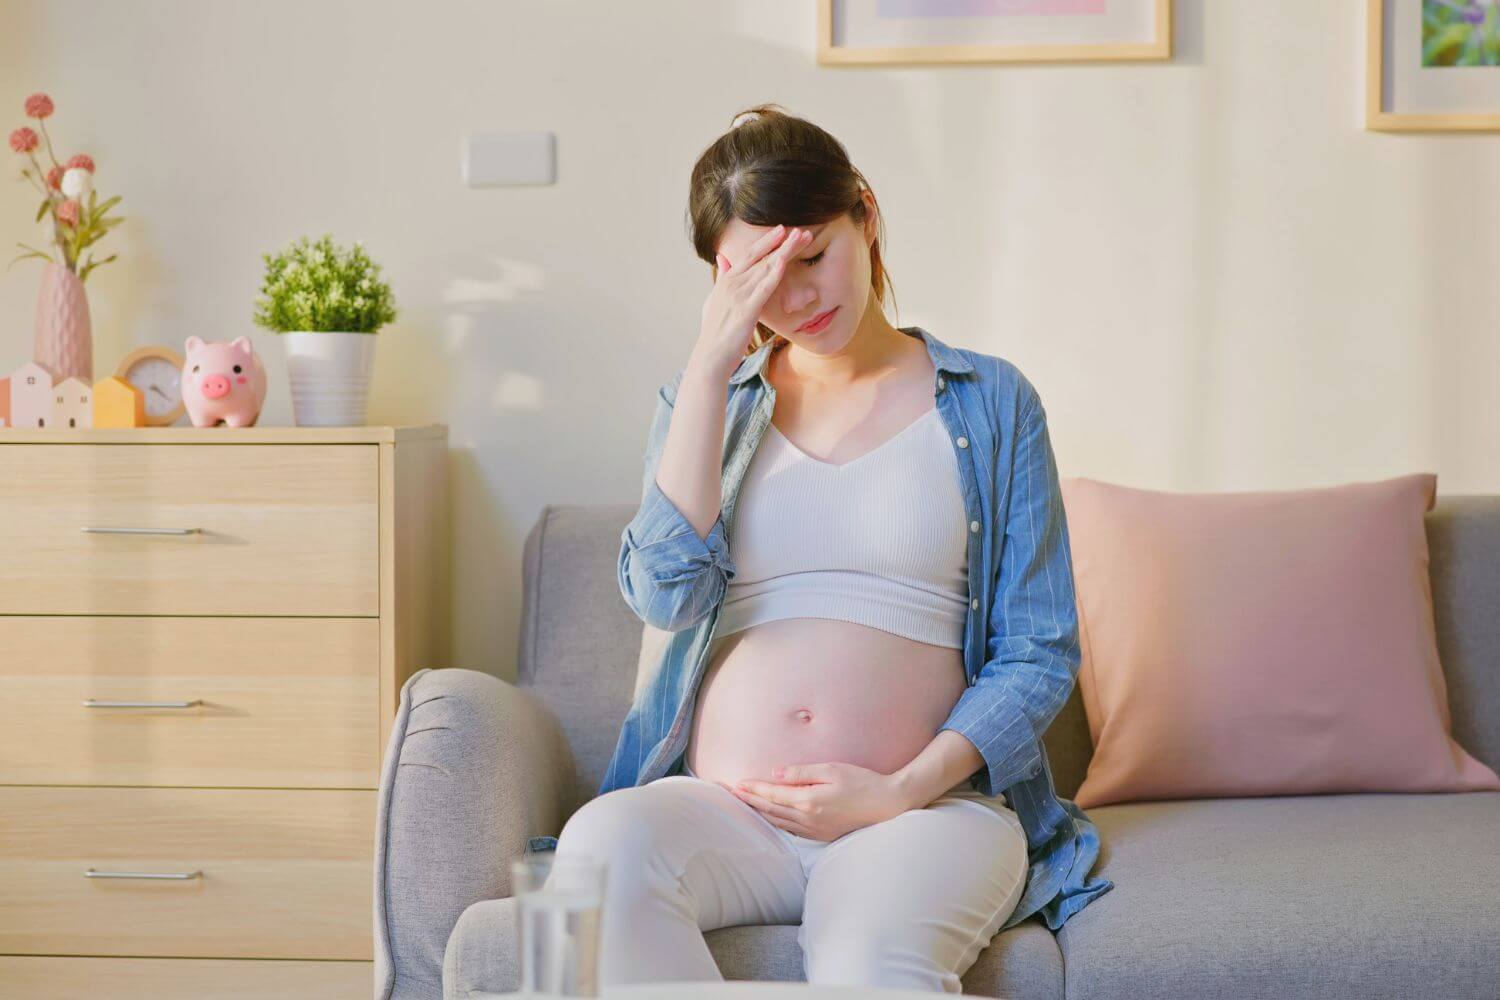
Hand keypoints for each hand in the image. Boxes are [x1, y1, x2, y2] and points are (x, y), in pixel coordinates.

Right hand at [689, 224, 813, 382]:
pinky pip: (763, 288)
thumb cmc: (715, 332)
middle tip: (801, 230)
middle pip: (760, 256)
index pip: (750, 254)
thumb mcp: (716, 300)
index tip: (784, 230)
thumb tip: (723, 258)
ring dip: (785, 251)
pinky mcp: (746, 310)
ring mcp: (739, 295)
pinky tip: (785, 262)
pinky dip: (774, 274)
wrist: (710, 356)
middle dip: (781, 241)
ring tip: (802, 239)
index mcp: (727, 280)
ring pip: (765, 267)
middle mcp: (732, 283)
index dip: (768, 241)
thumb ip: (722, 278)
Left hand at [729, 761, 912, 841]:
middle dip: (751, 801)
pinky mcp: (822, 834)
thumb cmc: (863, 782)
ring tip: (748, 803)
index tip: (738, 784)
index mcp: (809, 801)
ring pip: (780, 822)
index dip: (754, 789)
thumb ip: (802, 772)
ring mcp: (815, 830)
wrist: (888, 805)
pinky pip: (792, 829)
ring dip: (762, 812)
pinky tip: (773, 815)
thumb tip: (775, 774)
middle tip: (734, 793)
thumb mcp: (832, 770)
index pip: (773, 795)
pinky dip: (777, 821)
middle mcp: (809, 819)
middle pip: (772, 810)